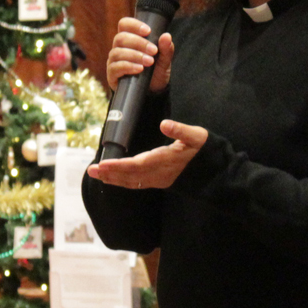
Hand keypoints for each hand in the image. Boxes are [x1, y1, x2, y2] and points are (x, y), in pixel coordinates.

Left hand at [87, 120, 206, 190]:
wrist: (216, 173)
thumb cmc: (206, 150)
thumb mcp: (197, 136)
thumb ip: (181, 130)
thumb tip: (164, 123)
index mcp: (166, 160)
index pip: (138, 164)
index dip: (119, 165)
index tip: (103, 164)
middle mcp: (160, 173)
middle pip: (131, 175)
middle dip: (111, 173)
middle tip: (91, 170)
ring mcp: (160, 180)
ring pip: (133, 182)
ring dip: (114, 179)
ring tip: (97, 175)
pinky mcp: (160, 181)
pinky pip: (138, 183)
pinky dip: (124, 181)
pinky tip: (114, 179)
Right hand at [106, 16, 173, 91]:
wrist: (152, 92)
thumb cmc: (155, 72)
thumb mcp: (164, 61)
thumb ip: (166, 49)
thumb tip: (166, 36)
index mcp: (130, 40)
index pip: (124, 24)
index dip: (134, 24)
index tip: (148, 31)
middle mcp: (119, 48)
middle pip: (121, 38)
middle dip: (139, 43)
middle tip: (153, 51)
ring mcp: (114, 61)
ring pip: (117, 52)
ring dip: (135, 55)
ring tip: (149, 62)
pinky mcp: (112, 75)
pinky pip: (115, 67)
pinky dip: (128, 66)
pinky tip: (139, 69)